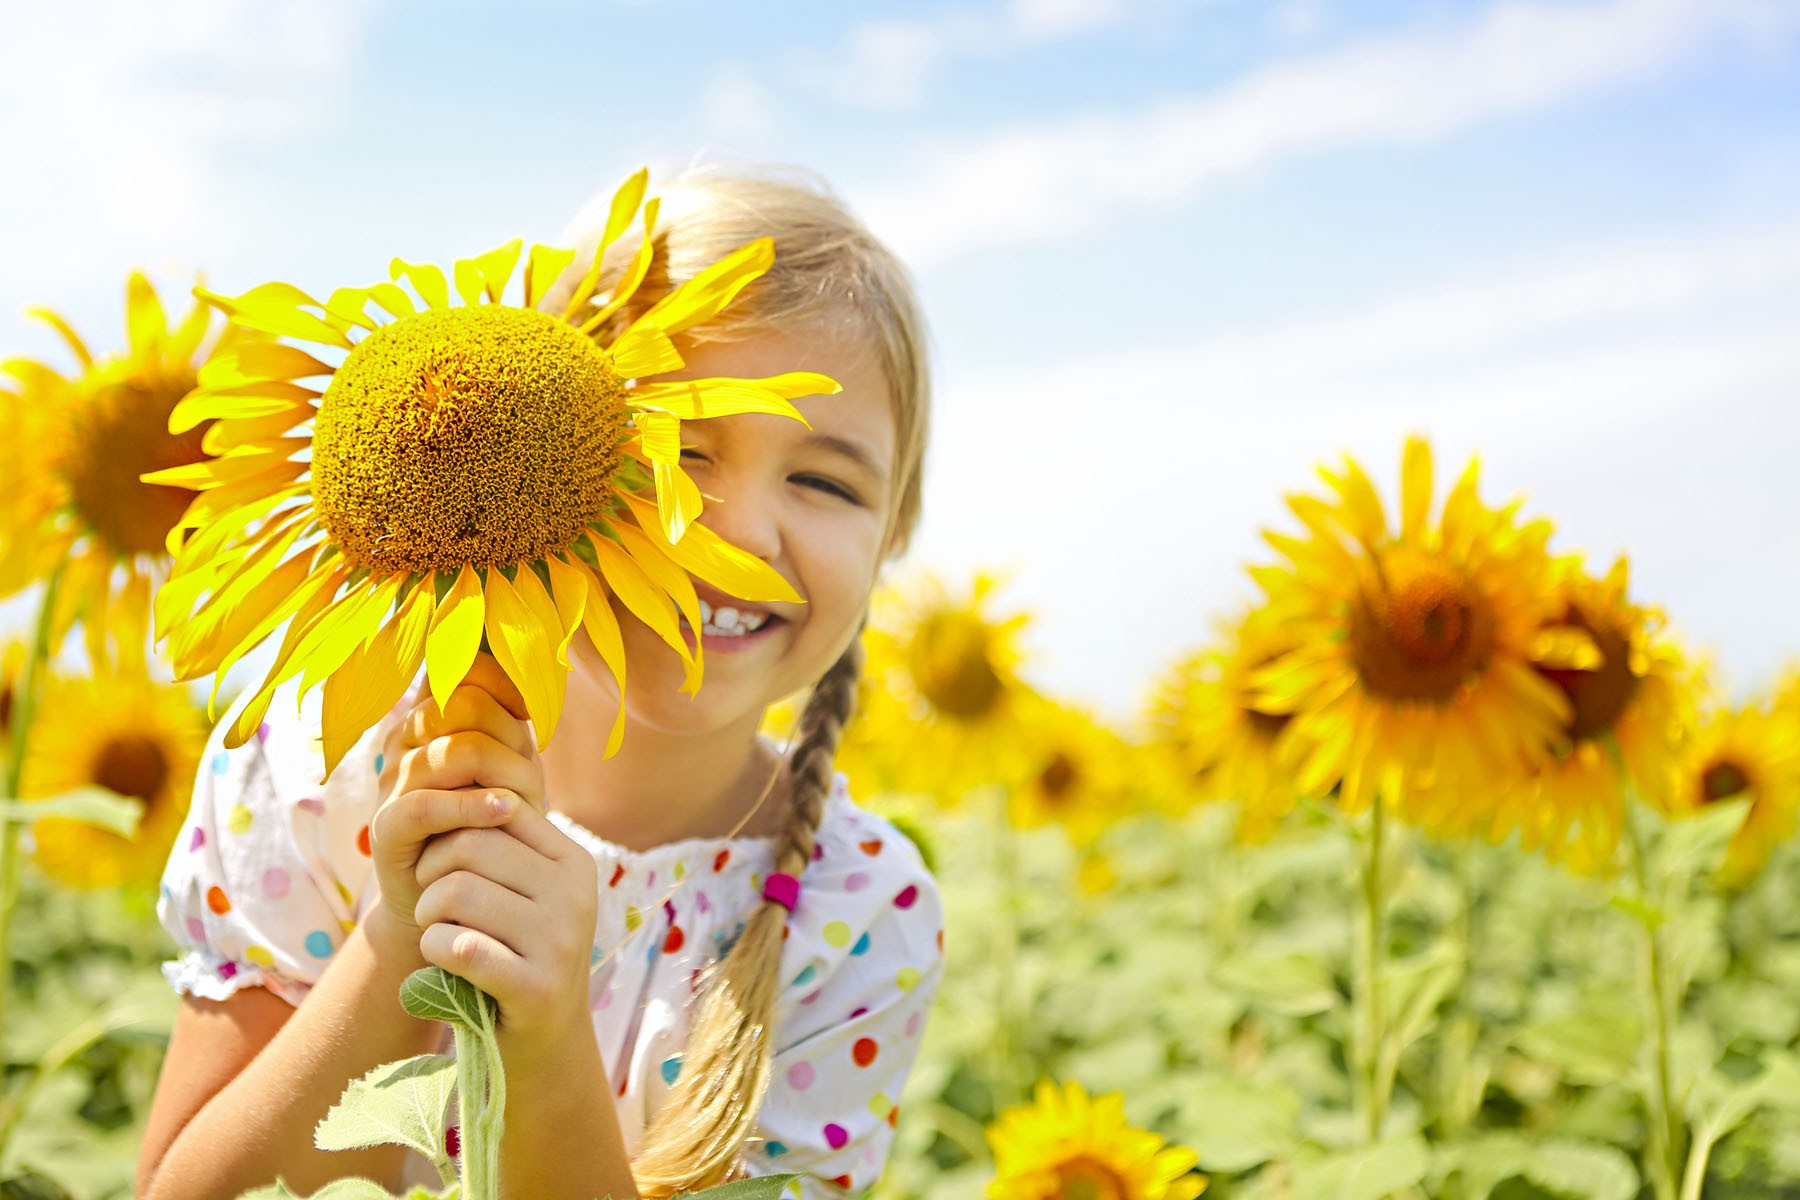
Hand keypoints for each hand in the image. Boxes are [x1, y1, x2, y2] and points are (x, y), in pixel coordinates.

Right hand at [368, 655, 545, 956]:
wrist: (455, 899)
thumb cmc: (490, 823)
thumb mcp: (508, 767)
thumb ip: (510, 725)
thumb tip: (533, 666)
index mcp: (431, 714)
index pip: (470, 672)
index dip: (508, 687)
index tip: (530, 715)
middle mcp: (406, 739)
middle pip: (465, 704)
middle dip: (511, 736)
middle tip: (530, 772)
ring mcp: (393, 780)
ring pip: (453, 752)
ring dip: (504, 774)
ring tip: (526, 797)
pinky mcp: (387, 825)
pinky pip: (425, 805)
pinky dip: (471, 806)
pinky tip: (505, 810)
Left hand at [412, 797, 600, 1060]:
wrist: (541, 1044)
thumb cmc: (516, 955)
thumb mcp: (526, 893)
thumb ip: (506, 844)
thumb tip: (465, 777)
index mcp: (574, 862)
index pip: (498, 808)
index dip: (452, 829)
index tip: (442, 863)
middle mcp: (577, 894)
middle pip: (470, 846)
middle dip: (431, 874)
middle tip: (431, 905)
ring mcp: (562, 942)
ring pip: (457, 893)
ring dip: (429, 917)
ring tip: (439, 935)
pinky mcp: (537, 988)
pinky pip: (457, 946)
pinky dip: (434, 952)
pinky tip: (442, 965)